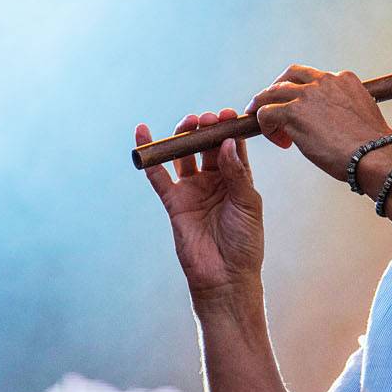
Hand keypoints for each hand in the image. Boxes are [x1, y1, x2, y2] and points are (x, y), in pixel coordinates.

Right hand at [138, 111, 264, 298]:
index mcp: (238, 179)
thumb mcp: (248, 204)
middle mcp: (214, 181)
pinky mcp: (174, 201)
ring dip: (184, 136)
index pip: (232, 146)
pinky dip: (150, 155)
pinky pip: (158, 175)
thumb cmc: (245, 243)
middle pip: (206, 146)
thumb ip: (237, 173)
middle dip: (206, 128)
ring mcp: (193, 190)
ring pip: (184, 154)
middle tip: (207, 119)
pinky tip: (143, 133)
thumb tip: (226, 143)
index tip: (228, 114)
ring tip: (188, 123)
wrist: (225, 277)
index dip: (229, 128)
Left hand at [248, 66, 391, 184]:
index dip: (303, 93)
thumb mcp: (361, 115)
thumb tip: (332, 123)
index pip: (313, 78)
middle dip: (277, 90)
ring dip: (263, 106)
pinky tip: (277, 139)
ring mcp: (308, 95)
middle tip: (270, 105)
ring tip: (263, 122)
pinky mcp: (294, 112)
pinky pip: (266, 113)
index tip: (302, 108)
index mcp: (343, 79)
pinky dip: (266, 126)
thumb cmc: (372, 146)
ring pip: (272, 92)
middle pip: (289, 76)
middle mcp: (324, 81)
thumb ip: (344, 110)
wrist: (375, 154)